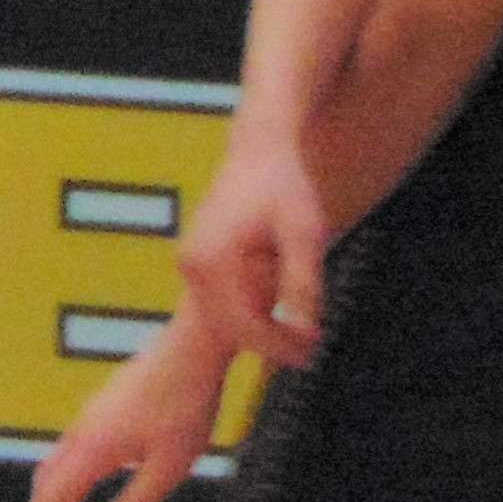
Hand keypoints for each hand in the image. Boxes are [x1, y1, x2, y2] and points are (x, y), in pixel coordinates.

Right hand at [25, 301, 242, 501]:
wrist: (193, 343)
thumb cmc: (187, 402)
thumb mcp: (169, 466)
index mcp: (94, 448)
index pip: (54, 497)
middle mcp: (84, 429)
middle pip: (47, 477)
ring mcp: (93, 412)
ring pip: (58, 457)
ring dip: (54, 489)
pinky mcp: (106, 401)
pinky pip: (73, 442)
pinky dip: (68, 469)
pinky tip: (90, 472)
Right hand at [177, 131, 326, 364]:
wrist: (257, 149)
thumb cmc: (284, 185)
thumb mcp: (304, 233)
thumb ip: (303, 282)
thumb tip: (306, 330)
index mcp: (212, 261)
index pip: (243, 326)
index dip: (279, 346)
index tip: (312, 352)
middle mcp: (192, 265)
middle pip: (229, 328)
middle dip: (270, 345)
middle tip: (311, 353)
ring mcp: (190, 263)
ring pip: (223, 318)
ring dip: (259, 332)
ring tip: (301, 336)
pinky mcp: (196, 260)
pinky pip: (220, 301)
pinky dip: (249, 314)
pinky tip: (281, 312)